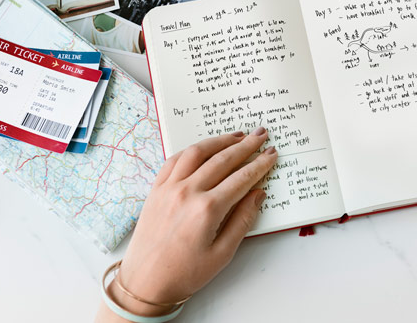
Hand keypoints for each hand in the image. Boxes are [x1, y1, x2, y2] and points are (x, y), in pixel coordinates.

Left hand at [99, 129, 276, 318]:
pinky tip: (203, 147)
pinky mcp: (156, 189)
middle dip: (245, 145)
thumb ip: (243, 220)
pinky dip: (192, 150)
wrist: (144, 283)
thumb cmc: (184, 273)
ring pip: (197, 152)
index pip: (242, 178)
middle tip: (260, 135)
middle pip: (223, 160)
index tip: (271, 153)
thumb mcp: (223, 254)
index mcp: (207, 209)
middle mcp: (188, 192)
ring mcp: (169, 188)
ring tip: (236, 135)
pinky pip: (174, 160)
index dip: (259, 164)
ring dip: (219, 141)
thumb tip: (258, 194)